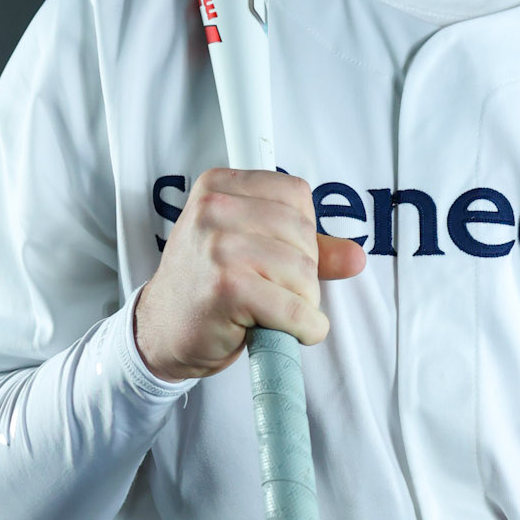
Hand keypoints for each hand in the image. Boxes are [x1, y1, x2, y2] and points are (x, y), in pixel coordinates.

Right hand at [133, 168, 366, 380]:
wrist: (162, 332)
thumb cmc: (206, 287)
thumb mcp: (249, 250)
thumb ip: (306, 246)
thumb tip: (357, 256)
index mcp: (219, 186)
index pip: (297, 195)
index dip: (302, 233)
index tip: (279, 257)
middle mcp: (215, 210)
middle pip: (304, 234)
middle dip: (303, 272)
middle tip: (274, 291)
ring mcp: (219, 247)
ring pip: (304, 273)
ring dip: (302, 303)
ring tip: (272, 311)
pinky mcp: (228, 288)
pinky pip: (294, 309)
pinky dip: (304, 328)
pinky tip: (289, 332)